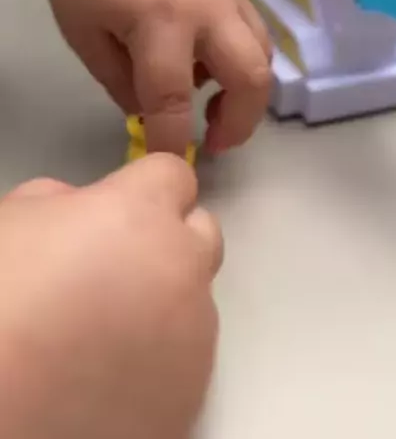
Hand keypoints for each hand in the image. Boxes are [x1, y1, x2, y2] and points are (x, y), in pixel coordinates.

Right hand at [0, 155, 221, 438]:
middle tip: (117, 267)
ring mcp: (194, 335)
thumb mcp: (14, 220)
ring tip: (104, 331)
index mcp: (139, 215)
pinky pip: (190, 360)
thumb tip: (80, 209)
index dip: (144, 190)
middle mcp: (181, 267)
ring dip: (166, 303)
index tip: (124, 207)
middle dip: (169, 241)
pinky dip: (163, 359)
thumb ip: (63, 201)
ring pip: (198, 300)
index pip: (173, 176)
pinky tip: (112, 373)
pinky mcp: (192, 394)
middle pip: (202, 234)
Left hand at [17, 0, 271, 154]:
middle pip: (252, 76)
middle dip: (241, 122)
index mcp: (163, 20)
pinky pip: (250, 26)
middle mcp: (208, 4)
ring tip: (212, 104)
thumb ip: (124, 86)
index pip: (176, 100)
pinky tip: (203, 59)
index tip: (169, 164)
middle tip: (216, 141)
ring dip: (246, 88)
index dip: (173, 141)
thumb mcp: (86, 39)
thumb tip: (154, 113)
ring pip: (263, 50)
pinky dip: (239, 55)